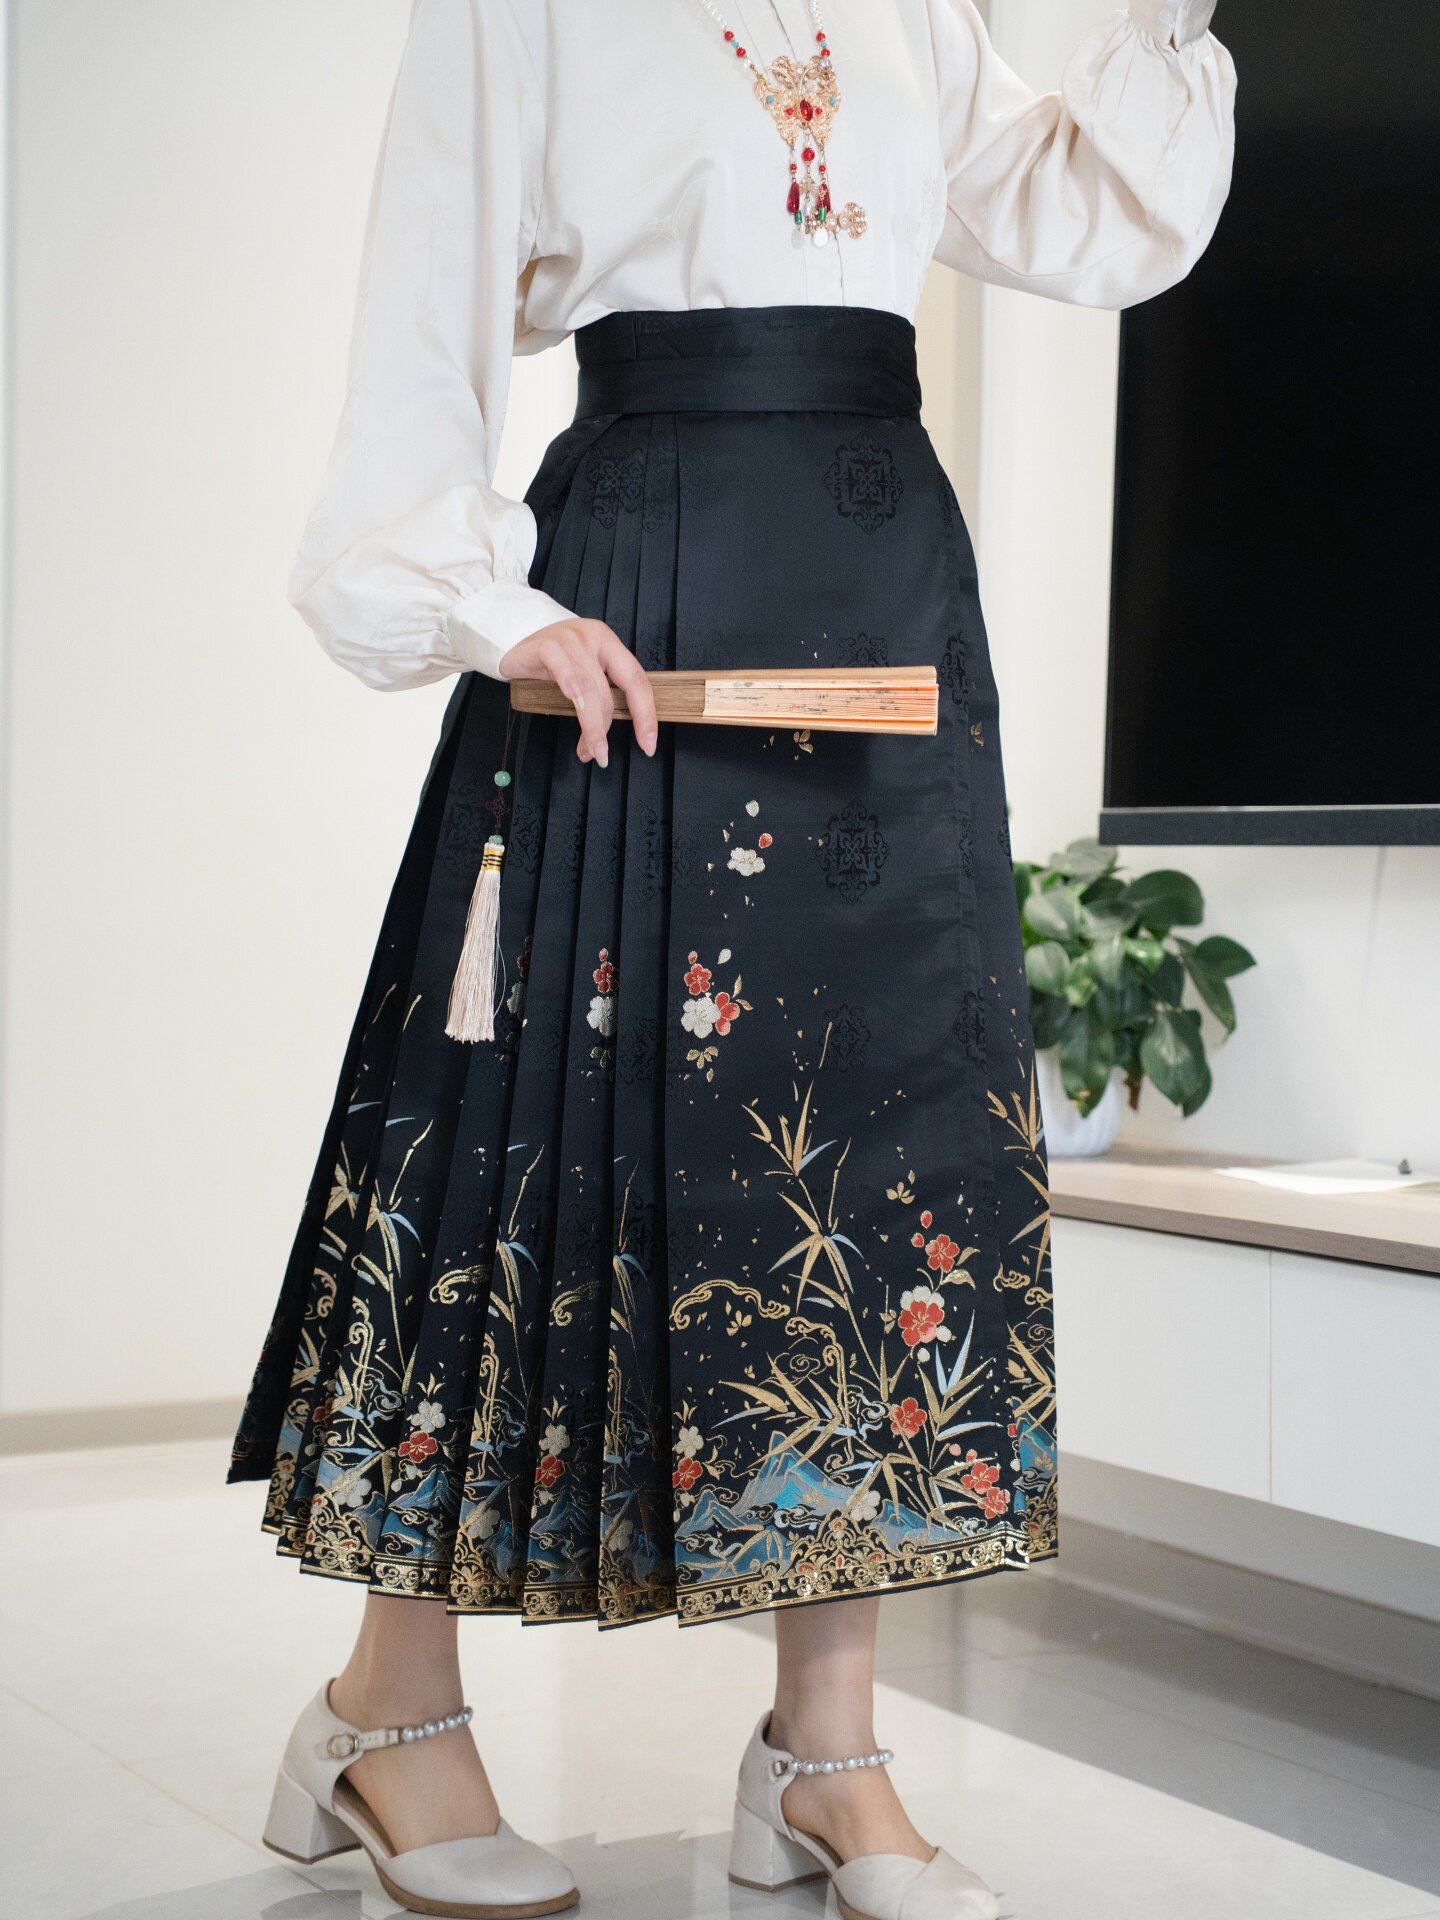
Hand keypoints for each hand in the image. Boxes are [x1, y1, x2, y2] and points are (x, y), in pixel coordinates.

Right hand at [498, 618, 657, 765]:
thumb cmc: (551, 657)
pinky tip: (573, 704)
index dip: (646, 715)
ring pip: (588, 689)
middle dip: (607, 728)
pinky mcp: (545, 645)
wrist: (513, 634)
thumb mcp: (582, 668)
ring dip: (590, 726)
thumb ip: (600, 691)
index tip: (648, 744)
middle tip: (602, 755)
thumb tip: (611, 731)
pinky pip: (562, 668)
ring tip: (588, 750)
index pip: (637, 681)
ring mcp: (570, 640)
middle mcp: (593, 639)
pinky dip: (570, 686)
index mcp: (609, 644)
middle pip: (609, 691)